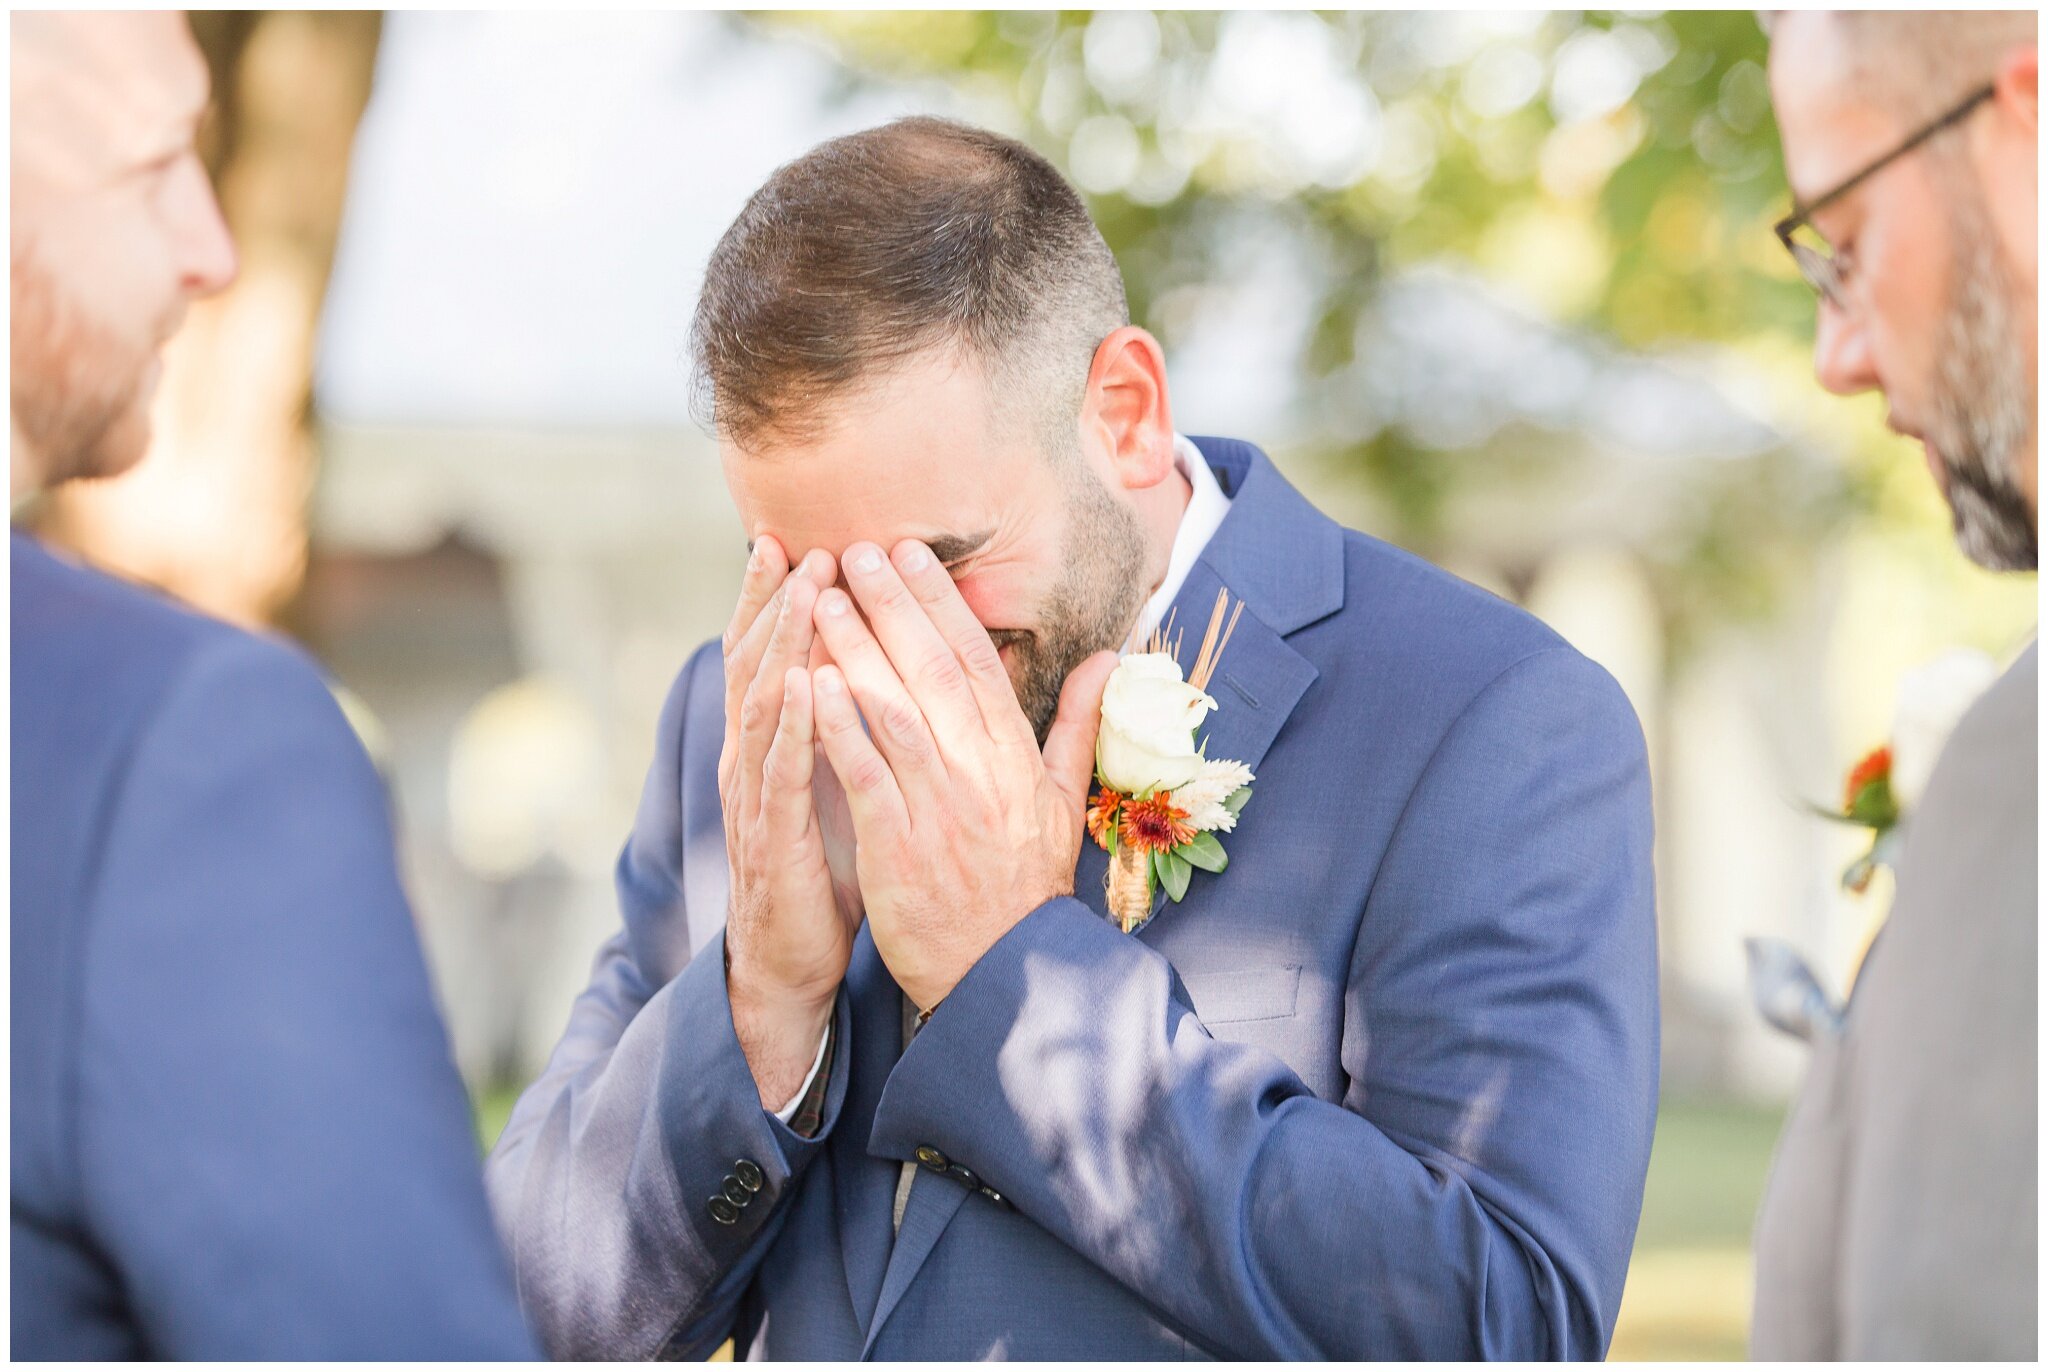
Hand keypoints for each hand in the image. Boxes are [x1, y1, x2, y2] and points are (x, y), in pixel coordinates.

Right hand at [717, 536, 857, 1107]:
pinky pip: (778, 772)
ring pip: (762, 705)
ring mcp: (754, 796)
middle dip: (773, 602)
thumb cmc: (820, 865)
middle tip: (791, 542)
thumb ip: (841, 725)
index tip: (795, 539)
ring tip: (801, 590)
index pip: (771, 656)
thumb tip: (869, 667)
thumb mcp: (832, 782)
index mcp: (770, 743)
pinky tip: (800, 683)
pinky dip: (788, 724)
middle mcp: (750, 758)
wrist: (790, 959)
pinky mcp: (772, 836)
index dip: (777, 599)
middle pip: (755, 664)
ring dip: (783, 645)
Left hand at [808, 539, 1117, 1012]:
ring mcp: (939, 808)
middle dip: (891, 604)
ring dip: (855, 650)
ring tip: (820, 600)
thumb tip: (1109, 658)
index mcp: (1015, 757)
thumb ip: (1076, 724)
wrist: (1005, 973)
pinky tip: (809, 683)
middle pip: (933, 670)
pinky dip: (838, 728)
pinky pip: (864, 775)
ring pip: (894, 710)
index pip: (977, 660)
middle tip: (854, 551)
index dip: (941, 602)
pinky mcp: (899, 846)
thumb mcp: (1064, 802)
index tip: (910, 554)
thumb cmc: (1026, 887)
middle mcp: (981, 772)